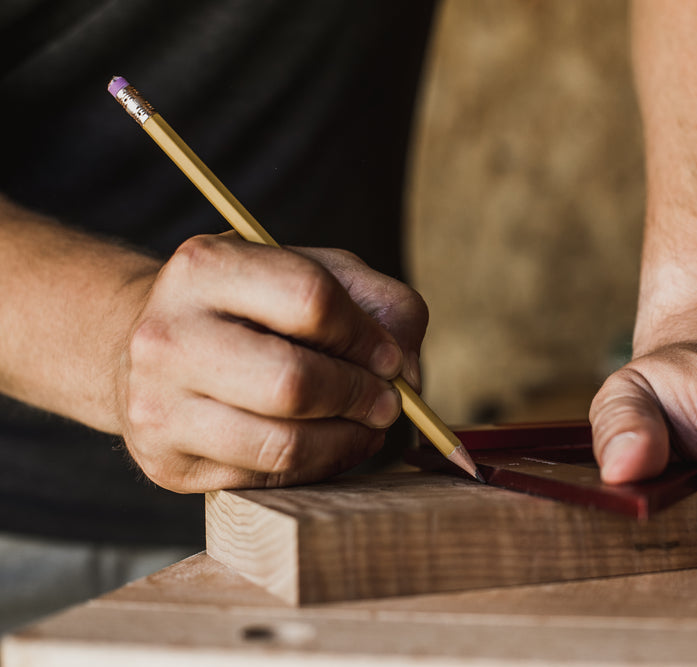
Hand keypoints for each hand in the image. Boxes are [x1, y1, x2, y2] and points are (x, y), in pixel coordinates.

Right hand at [115, 233, 427, 491]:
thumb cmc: (251, 308)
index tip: (390, 357)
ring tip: (366, 426)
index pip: (311, 300)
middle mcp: (168, 336)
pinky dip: (316, 466)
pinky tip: (326, 443)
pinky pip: (267, 478)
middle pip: (293, 382)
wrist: (146, 349)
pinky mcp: (167, 465)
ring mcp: (158, 406)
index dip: (366, 336)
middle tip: (388, 403)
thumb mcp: (314, 272)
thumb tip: (408, 375)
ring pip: (284, 444)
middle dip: (360, 396)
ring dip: (347, 441)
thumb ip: (380, 305)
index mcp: (206, 267)